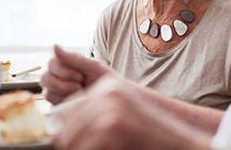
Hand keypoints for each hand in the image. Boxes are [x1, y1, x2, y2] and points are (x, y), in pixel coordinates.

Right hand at [41, 44, 109, 104]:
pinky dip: (64, 101)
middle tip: (80, 84)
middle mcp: (58, 77)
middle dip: (63, 83)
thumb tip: (54, 46)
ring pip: (47, 92)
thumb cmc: (104, 80)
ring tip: (80, 92)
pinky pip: (51, 104)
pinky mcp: (57, 106)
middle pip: (45, 78)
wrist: (113, 99)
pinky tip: (76, 100)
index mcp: (66, 64)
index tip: (80, 75)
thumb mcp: (92, 66)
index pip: (51, 63)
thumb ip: (73, 58)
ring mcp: (57, 92)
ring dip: (65, 92)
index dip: (63, 70)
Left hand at [53, 75, 209, 149]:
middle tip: (96, 146)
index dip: (62, 132)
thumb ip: (91, 116)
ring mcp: (108, 109)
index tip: (69, 143)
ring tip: (106, 147)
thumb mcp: (117, 116)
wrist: (176, 142)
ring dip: (79, 149)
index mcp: (106, 86)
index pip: (64, 110)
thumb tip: (54, 133)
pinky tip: (113, 149)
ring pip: (68, 140)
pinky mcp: (111, 128)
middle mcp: (105, 93)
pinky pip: (82, 149)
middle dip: (69, 143)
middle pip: (62, 125)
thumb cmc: (146, 134)